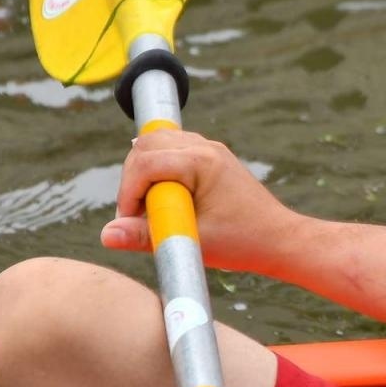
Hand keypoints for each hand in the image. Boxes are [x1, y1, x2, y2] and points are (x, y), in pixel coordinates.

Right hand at [102, 130, 299, 272]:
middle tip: (140, 215)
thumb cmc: (242, 243)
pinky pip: (171, 151)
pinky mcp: (209, 157)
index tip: (131, 221)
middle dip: (133, 180)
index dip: (128, 192)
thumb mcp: (190, 242)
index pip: (145, 162)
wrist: (279, 240)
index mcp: (203, 162)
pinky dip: (160, 171)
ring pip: (156, 143)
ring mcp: (209, 149)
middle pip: (146, 145)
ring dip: (145, 174)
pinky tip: (166, 199)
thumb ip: (145, 237)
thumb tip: (106, 235)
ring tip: (154, 209)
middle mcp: (205, 147)